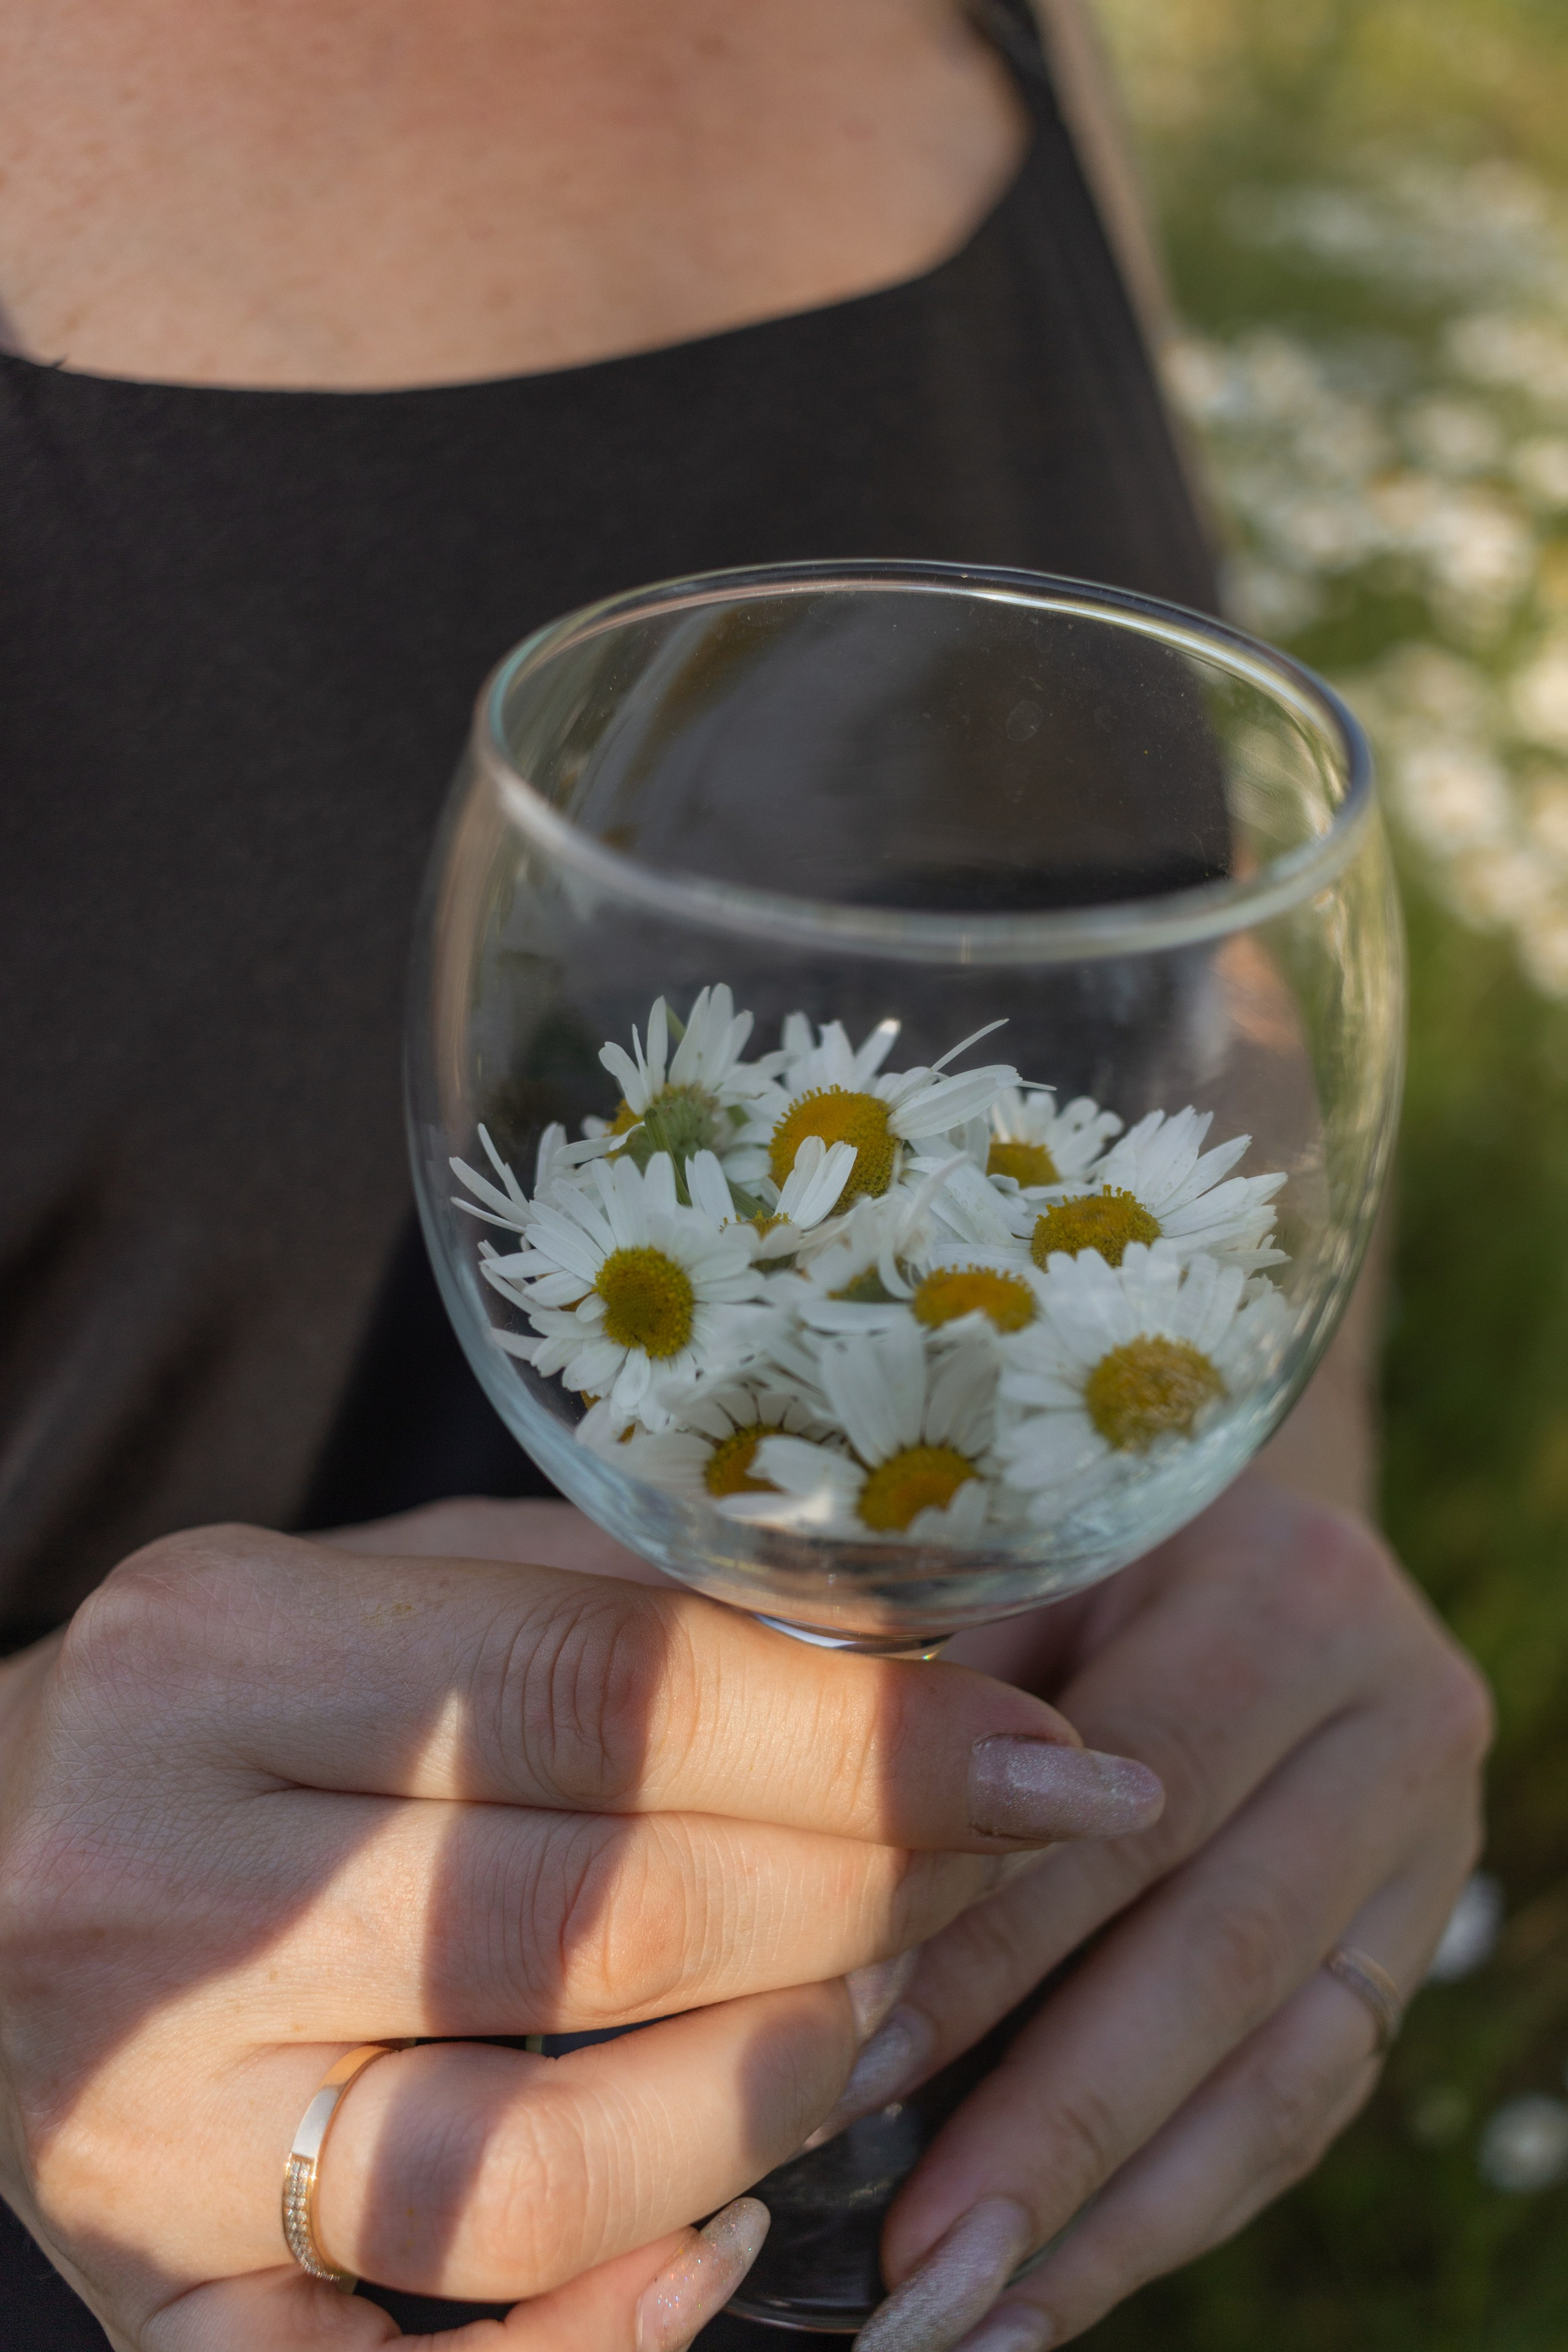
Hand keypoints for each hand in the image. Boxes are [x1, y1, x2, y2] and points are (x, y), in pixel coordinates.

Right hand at [0, 1517, 1161, 2350]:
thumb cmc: (250, 1702)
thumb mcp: (396, 1590)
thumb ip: (618, 1612)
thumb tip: (914, 1654)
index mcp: (224, 1650)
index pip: (607, 1693)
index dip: (867, 1735)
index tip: (1053, 1758)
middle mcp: (158, 1883)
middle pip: (600, 1920)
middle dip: (865, 1898)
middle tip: (1005, 1863)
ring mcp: (143, 2114)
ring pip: (528, 2171)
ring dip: (765, 2103)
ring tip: (875, 2023)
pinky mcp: (151, 2282)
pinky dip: (595, 2331)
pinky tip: (717, 2245)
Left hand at [831, 1476, 1492, 2351]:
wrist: (1240, 1533)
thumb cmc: (1079, 1535)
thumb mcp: (1016, 1553)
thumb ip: (938, 1690)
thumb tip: (808, 1885)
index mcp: (1289, 1594)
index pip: (1140, 1795)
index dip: (1001, 1938)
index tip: (857, 2064)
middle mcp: (1394, 1720)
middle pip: (1223, 1951)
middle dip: (1064, 2119)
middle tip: (927, 2259)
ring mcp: (1424, 1844)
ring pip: (1286, 2060)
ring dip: (1127, 2208)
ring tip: (981, 2316)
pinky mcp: (1412, 1940)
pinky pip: (1311, 2096)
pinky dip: (1187, 2200)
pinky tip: (1073, 2277)